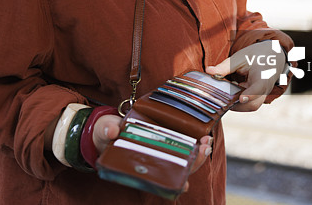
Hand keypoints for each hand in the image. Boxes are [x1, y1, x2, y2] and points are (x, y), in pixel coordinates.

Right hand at [91, 116, 212, 173]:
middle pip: (177, 169)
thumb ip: (107, 130)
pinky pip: (182, 145)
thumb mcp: (104, 130)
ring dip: (197, 153)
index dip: (174, 182)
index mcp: (140, 165)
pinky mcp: (165, 140)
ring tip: (207, 141)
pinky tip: (203, 135)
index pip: (160, 179)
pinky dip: (194, 142)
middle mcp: (153, 162)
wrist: (107, 127)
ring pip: (183, 159)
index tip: (186, 183)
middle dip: (193, 162)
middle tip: (203, 149)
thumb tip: (111, 131)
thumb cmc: (106, 133)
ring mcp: (160, 152)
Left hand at [205, 41, 285, 111]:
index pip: (259, 88)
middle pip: (254, 104)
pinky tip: (228, 94)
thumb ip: (225, 67)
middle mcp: (265, 89)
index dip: (250, 94)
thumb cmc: (257, 55)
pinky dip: (237, 101)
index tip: (241, 98)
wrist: (273, 56)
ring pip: (250, 106)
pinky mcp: (257, 97)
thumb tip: (208, 71)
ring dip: (236, 104)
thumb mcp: (240, 57)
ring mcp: (262, 95)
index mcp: (263, 76)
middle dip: (237, 105)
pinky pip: (248, 103)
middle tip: (221, 100)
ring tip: (223, 95)